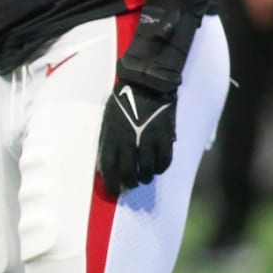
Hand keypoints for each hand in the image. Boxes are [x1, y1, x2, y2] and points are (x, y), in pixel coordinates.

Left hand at [97, 80, 176, 194]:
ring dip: (146, 178)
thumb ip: (109, 138)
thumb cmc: (123, 99)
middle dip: (129, 182)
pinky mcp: (164, 138)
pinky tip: (158, 169)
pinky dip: (161, 168)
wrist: (146, 83)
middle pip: (128, 172)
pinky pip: (164, 161)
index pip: (108, 166)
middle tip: (131, 185)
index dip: (111, 181)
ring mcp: (148, 141)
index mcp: (112, 135)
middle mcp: (129, 141)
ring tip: (145, 178)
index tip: (113, 189)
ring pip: (148, 170)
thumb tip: (107, 158)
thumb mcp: (108, 118)